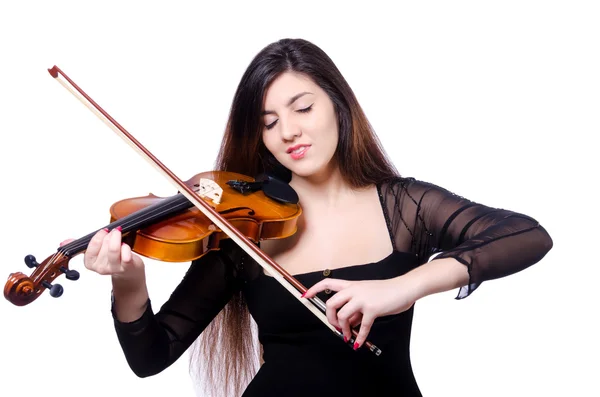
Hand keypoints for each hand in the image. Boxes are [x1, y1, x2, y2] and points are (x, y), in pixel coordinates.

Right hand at [60, 227, 144, 280]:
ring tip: (119, 236)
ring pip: (113, 248)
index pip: (91, 246)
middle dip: (110, 235)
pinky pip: (126, 255)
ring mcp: (113, 268)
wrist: (129, 272)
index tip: (104, 231)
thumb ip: (79, 246)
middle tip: (114, 234)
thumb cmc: (113, 258)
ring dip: (117, 238)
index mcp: (90, 263)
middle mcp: (100, 267)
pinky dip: (126, 247)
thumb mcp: (95, 252)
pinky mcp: (127, 267)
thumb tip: (63, 243)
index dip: (99, 235)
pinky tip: (126, 246)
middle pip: (104, 244)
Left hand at [302, 276, 418, 348]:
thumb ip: (356, 307)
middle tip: (336, 327)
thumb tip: (349, 323)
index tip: (306, 296)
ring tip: (349, 336)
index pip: (328, 283)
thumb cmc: (386, 292)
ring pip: (343, 316)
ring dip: (344, 329)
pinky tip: (359, 343)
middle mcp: (354, 290)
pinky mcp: (372, 309)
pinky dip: (359, 337)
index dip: (315, 289)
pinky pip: (362, 327)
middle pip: (331, 303)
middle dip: (330, 318)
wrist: (403, 288)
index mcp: (351, 285)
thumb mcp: (367, 295)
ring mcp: (362, 299)